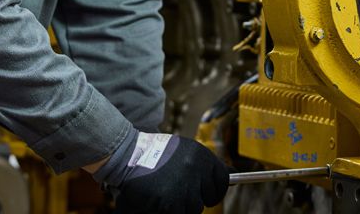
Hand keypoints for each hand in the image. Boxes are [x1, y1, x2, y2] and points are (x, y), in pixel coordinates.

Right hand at [95, 131, 228, 213]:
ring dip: (180, 206)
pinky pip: (178, 213)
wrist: (127, 154)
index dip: (213, 190)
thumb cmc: (154, 154)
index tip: (206, 194)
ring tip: (165, 193)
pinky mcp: (170, 202)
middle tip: (177, 192)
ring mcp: (184, 186)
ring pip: (193, 209)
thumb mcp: (184, 151)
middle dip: (194, 199)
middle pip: (207, 198)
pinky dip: (168, 210)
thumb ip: (203, 165)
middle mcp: (196, 169)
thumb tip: (231, 177)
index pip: (222, 180)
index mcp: (201, 155)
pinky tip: (158, 199)